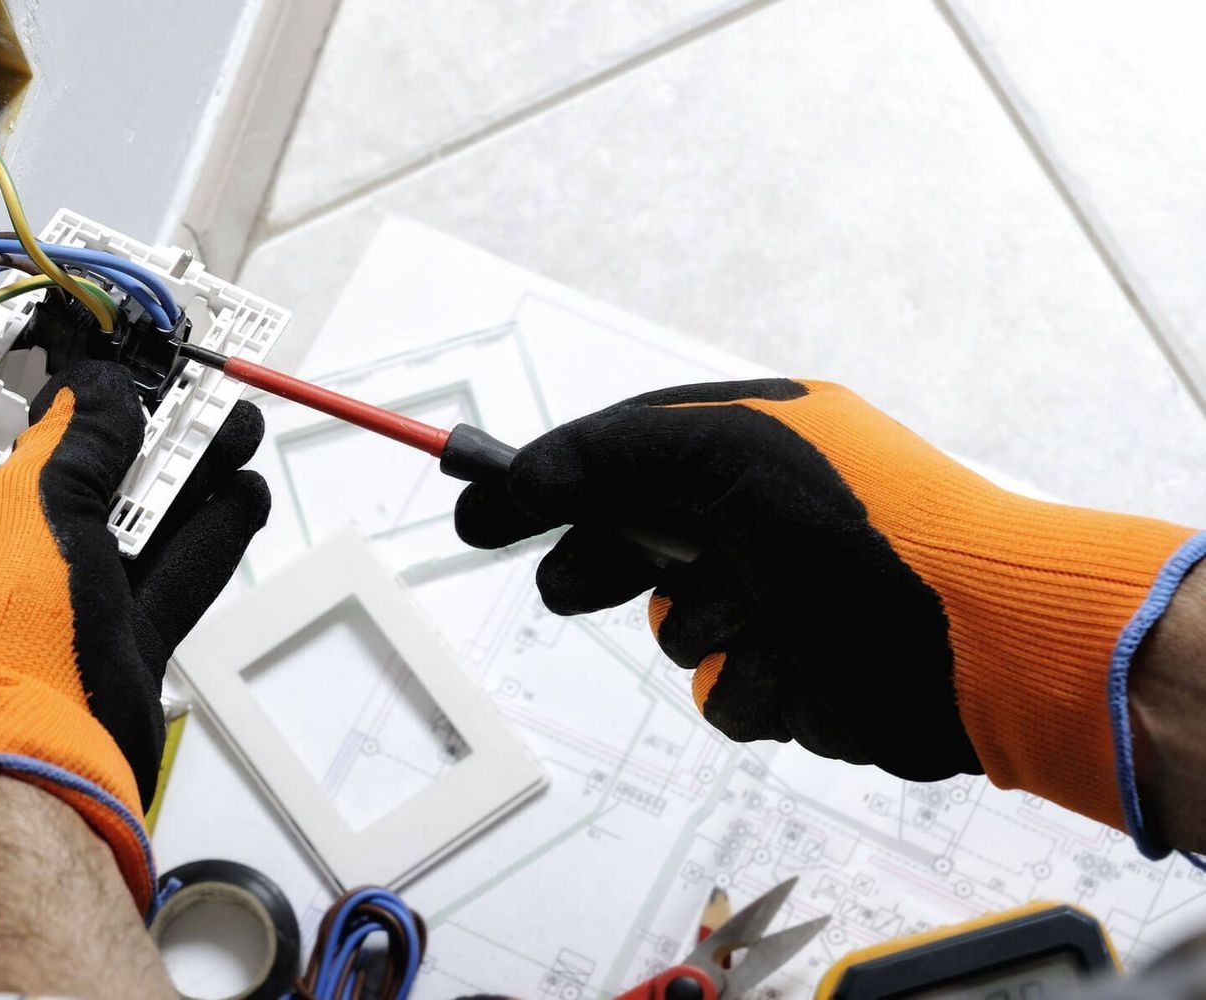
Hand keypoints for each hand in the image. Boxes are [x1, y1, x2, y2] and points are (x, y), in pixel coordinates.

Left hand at [0, 360, 268, 918]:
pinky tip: (240, 495)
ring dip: (183, 475)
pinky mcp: (106, 641)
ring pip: (126, 521)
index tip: (74, 347)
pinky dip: (204, 537)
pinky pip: (163, 575)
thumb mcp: (34, 500)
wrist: (29, 761)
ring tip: (233, 427)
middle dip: (132, 427)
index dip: (18, 379)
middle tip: (178, 387)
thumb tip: (102, 394)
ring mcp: (47, 602)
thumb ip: (79, 436)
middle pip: (63, 468)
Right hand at [455, 379, 1199, 837]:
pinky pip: (724, 694)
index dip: (547, 483)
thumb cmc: (865, 526)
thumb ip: (605, 454)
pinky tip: (798, 664)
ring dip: (704, 627)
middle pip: (630, 545)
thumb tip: (510, 480)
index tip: (479, 509)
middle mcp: (759, 519)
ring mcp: (778, 602)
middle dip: (603, 565)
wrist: (980, 642)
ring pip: (675, 629)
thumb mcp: (721, 453)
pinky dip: (750, 684)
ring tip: (759, 614)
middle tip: (575, 583)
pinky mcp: (797, 679)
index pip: (619, 456)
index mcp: (749, 446)